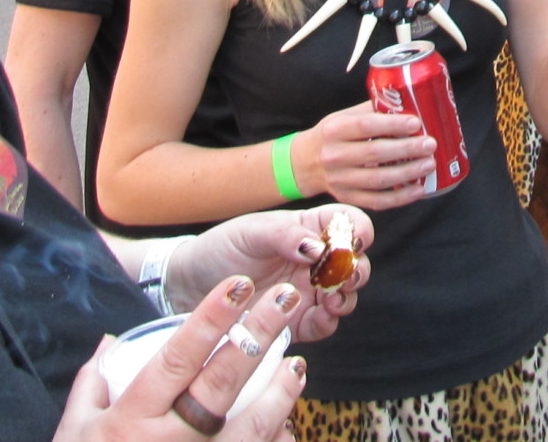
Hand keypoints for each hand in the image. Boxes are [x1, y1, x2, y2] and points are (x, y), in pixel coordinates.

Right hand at [55, 273, 306, 440]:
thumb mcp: (72, 435)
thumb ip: (92, 385)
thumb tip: (110, 341)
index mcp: (131, 418)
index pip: (178, 357)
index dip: (212, 318)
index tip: (239, 285)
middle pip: (222, 381)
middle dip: (258, 334)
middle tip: (286, 299)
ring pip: (249, 427)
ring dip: (279, 394)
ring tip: (298, 366)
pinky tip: (287, 428)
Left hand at [170, 206, 374, 341]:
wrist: (189, 285)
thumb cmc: (222, 248)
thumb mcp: (250, 231)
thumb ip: (285, 236)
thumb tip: (320, 247)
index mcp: (309, 229)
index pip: (347, 223)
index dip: (358, 229)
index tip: (353, 241)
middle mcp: (315, 261)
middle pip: (355, 262)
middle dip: (357, 268)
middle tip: (345, 276)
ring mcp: (309, 293)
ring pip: (345, 295)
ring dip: (346, 296)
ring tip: (330, 299)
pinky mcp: (297, 322)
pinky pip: (324, 325)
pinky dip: (328, 321)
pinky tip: (318, 316)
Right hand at [296, 105, 436, 211]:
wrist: (305, 163)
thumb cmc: (333, 135)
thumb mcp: (344, 117)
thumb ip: (372, 111)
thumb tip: (409, 103)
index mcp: (334, 130)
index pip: (366, 126)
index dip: (393, 124)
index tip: (416, 122)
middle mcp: (334, 156)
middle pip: (375, 153)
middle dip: (407, 148)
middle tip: (430, 144)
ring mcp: (339, 180)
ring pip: (378, 180)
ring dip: (408, 173)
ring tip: (429, 164)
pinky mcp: (347, 198)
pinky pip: (377, 201)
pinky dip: (400, 197)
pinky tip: (418, 190)